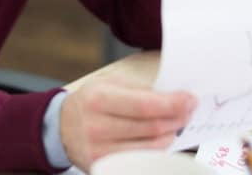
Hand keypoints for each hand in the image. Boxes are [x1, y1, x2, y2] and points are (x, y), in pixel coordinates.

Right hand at [59, 76, 196, 170]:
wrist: (62, 127)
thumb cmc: (90, 102)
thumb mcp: (109, 85)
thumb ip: (140, 90)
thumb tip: (175, 98)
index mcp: (99, 99)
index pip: (145, 105)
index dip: (173, 103)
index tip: (190, 99)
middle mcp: (97, 126)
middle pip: (152, 128)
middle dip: (177, 118)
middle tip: (189, 110)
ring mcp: (100, 151)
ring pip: (151, 148)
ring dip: (171, 135)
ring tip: (177, 124)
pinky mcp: (103, 167)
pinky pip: (141, 160)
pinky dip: (157, 149)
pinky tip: (162, 138)